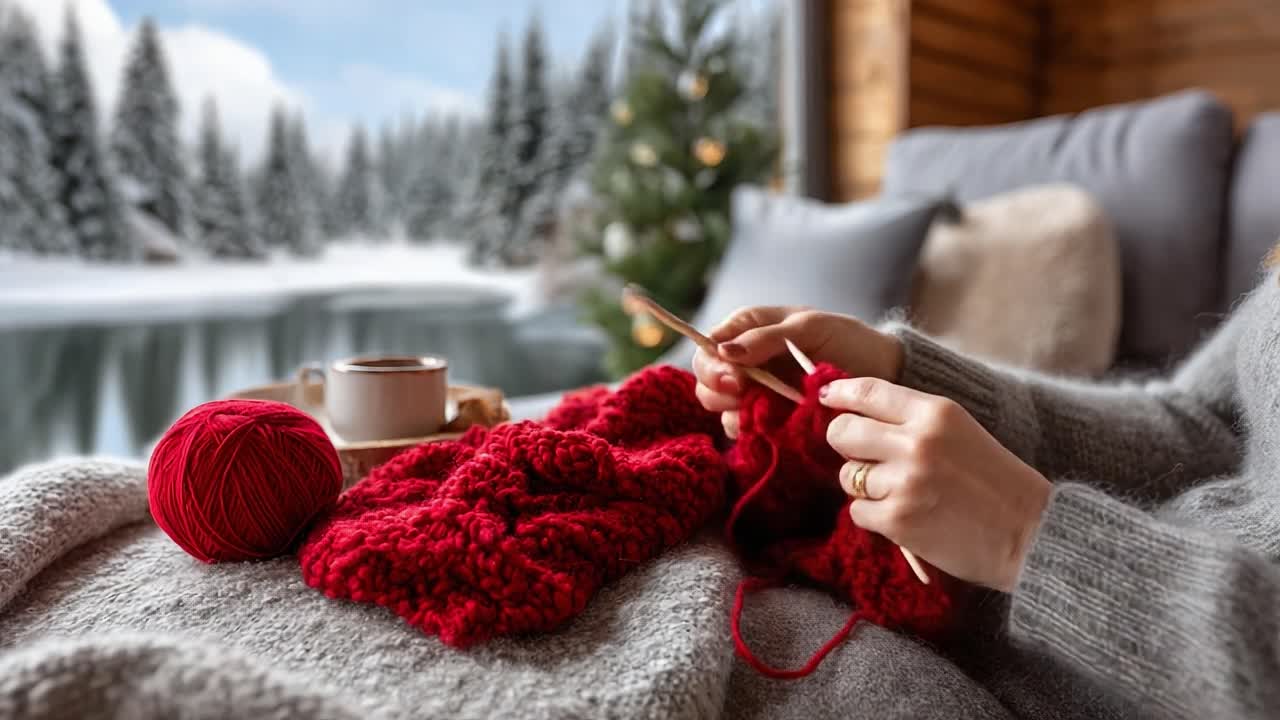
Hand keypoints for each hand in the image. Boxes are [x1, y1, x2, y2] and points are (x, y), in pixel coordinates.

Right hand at [692, 307, 903, 437]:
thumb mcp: (810, 327)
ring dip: (734, 411)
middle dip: (718, 388)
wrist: (884, 375)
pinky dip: (752, 431)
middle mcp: (748, 362)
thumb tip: (724, 350)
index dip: (712, 362)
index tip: (732, 376)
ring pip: (721, 407)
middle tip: (743, 394)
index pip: (710, 344)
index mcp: (751, 330)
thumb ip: (766, 336)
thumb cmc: (849, 341)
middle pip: (708, 378)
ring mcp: (757, 393)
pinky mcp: (770, 421)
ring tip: (763, 412)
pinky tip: (772, 428)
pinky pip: (745, 431)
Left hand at [820, 377, 1050, 592]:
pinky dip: (874, 517)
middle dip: (846, 444)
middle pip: (843, 432)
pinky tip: (905, 518)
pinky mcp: (897, 520)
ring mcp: (905, 482)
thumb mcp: (960, 432)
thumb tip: (852, 409)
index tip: (827, 399)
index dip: (839, 394)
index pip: (867, 391)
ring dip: (865, 487)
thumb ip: (912, 419)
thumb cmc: (995, 483)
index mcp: (936, 413)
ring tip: (902, 494)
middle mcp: (917, 442)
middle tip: (865, 457)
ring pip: (848, 475)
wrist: (1031, 535)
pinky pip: (857, 512)